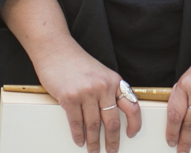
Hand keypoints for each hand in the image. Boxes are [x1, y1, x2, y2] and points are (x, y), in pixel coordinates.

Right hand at [29, 37, 139, 151]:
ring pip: (93, 125)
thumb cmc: (75, 61)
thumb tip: (112, 116)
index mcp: (113, 80)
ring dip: (93, 142)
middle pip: (112, 121)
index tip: (132, 134)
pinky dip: (78, 135)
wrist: (55, 49)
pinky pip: (76, 123)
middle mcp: (102, 86)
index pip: (132, 106)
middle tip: (111, 150)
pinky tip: (80, 140)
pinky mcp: (69, 97)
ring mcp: (86, 92)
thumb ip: (107, 90)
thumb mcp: (100, 73)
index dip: (134, 123)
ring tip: (94, 150)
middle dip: (112, 140)